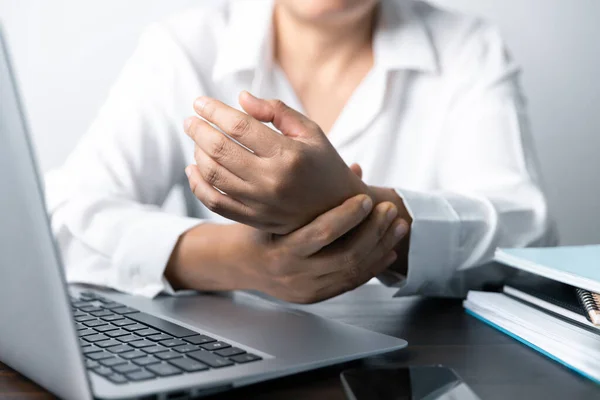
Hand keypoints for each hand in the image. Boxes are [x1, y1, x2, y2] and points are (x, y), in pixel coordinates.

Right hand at [166, 193, 408, 302]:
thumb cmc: (260, 227)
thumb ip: (312, 189)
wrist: (242, 264)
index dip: (348, 216)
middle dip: (374, 232)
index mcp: (281, 249)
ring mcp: (306, 289)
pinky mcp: (316, 297)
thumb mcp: (276, 208)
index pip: (321, 233)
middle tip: (391, 210)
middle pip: (346, 256)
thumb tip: (357, 168)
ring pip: (354, 271)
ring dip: (381, 247)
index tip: (367, 198)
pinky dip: (373, 267)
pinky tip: (389, 251)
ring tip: (399, 227)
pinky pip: (351, 284)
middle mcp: (294, 273)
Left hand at [184, 91, 367, 234]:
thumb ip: (277, 111)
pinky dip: (198, 185)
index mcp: (289, 154)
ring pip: (213, 175)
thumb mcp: (311, 131)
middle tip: (190, 121)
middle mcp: (273, 180)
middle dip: (198, 130)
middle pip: (220, 150)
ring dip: (197, 154)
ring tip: (196, 141)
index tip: (199, 103)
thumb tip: (241, 98)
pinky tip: (193, 170)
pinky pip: (215, 203)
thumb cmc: (324, 163)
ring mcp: (261, 203)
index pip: (239, 126)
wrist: (339, 209)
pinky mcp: (254, 219)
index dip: (214, 111)